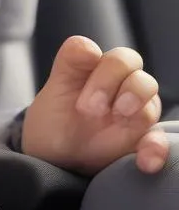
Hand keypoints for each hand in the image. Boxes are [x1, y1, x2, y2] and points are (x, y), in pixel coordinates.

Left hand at [22, 36, 167, 174]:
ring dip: (138, 113)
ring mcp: (135, 117)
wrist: (50, 152)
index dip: (106, 74)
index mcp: (106, 72)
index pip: (123, 60)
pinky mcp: (139, 143)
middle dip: (120, 91)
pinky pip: (158, 143)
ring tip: (116, 120)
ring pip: (152, 106)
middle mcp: (126, 90)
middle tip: (90, 109)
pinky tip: (145, 162)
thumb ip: (70, 61)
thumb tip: (90, 47)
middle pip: (142, 80)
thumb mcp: (57, 86)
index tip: (83, 96)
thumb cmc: (56, 113)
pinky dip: (156, 151)